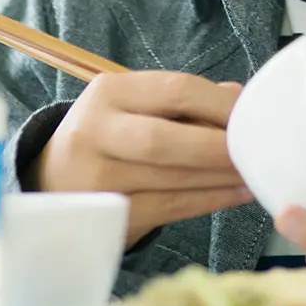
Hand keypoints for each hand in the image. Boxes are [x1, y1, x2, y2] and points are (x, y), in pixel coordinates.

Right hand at [33, 71, 252, 245]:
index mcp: (108, 92)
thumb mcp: (131, 106)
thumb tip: (237, 95)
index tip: (252, 112)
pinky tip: (233, 194)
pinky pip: (167, 207)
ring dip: (219, 177)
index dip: (219, 103)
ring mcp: (97, 178)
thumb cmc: (106, 136)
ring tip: (252, 173)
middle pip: (166, 138)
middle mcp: (95, 131)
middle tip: (254, 149)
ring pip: (169, 178)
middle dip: (217, 146)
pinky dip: (206, 201)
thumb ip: (180, 100)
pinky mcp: (106, 216)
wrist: (50, 182)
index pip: (173, 89)